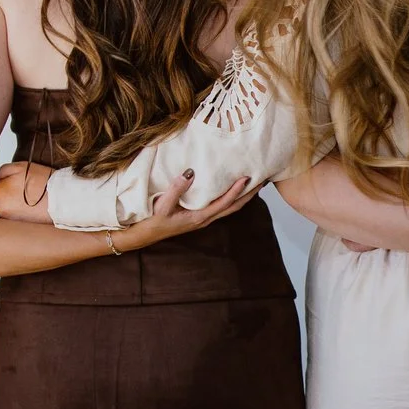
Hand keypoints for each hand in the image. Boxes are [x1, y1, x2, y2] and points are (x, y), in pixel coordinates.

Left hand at [0, 162, 53, 223]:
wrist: (64, 200)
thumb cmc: (45, 183)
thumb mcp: (22, 167)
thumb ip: (3, 170)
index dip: (6, 183)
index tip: (18, 183)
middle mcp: (0, 209)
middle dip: (8, 195)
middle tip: (25, 192)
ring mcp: (9, 220)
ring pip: (7, 210)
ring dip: (14, 205)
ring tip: (30, 201)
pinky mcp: (19, 228)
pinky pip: (15, 218)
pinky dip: (21, 214)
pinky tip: (32, 209)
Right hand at [114, 172, 254, 251]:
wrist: (144, 235)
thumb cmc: (152, 221)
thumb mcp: (162, 205)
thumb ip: (176, 189)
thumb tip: (190, 173)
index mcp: (200, 217)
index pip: (225, 202)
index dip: (238, 190)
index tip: (249, 177)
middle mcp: (205, 219)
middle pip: (234, 207)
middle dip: (250, 194)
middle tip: (263, 180)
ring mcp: (203, 218)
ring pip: (230, 207)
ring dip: (243, 196)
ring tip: (254, 182)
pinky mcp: (199, 216)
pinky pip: (221, 206)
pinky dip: (231, 197)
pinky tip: (233, 189)